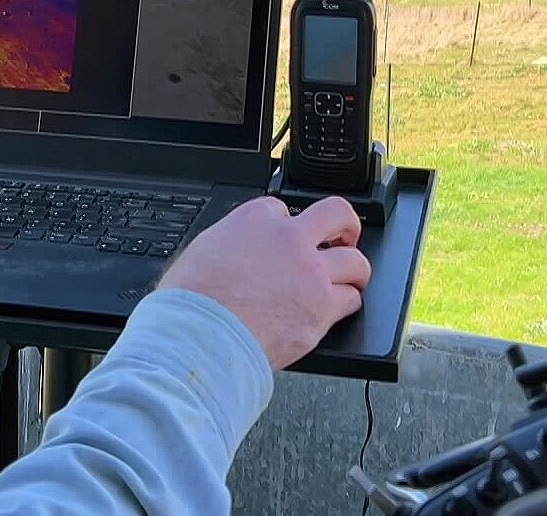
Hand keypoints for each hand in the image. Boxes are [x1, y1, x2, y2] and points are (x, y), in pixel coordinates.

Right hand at [156, 195, 370, 368]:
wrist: (199, 338)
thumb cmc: (190, 304)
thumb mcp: (201, 253)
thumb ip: (228, 246)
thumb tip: (232, 255)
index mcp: (253, 220)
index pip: (282, 208)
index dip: (286, 226)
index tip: (288, 237)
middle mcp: (288, 239)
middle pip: (337, 214)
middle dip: (346, 225)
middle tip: (345, 237)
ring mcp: (310, 273)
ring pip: (355, 261)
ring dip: (353, 271)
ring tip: (349, 280)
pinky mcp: (322, 307)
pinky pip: (351, 300)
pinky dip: (345, 304)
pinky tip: (335, 310)